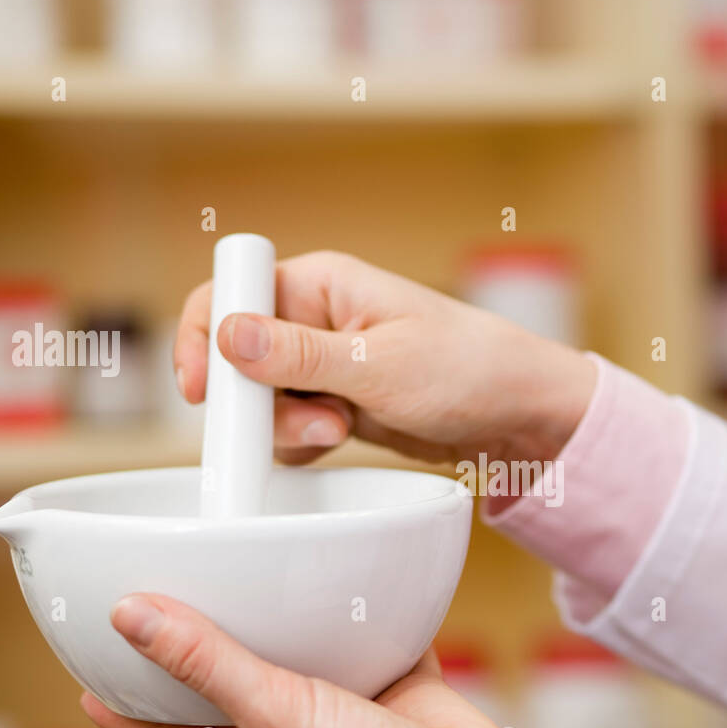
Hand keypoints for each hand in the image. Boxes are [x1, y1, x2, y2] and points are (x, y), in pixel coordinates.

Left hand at [81, 594, 527, 727]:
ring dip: (286, 623)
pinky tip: (361, 580)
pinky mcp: (398, 684)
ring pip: (305, 656)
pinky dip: (366, 610)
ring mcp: (347, 706)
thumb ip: (208, 661)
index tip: (91, 685)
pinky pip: (376, 639)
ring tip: (261, 575)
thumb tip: (129, 615)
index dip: (126, 711)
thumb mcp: (272, 714)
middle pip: (233, 686)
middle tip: (175, 605)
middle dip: (205, 652)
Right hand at [174, 250, 596, 466]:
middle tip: (310, 421)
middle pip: (236, 358)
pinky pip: (289, 427)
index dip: (205, 338)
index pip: (230, 294)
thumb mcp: (380, 364)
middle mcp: (313, 318)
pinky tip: (337, 443)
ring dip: (287, 428)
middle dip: (258, 401)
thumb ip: (298, 355)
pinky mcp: (336, 403)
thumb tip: (226, 333)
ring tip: (340, 430)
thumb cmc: (468, 368)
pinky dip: (301, 444)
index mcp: (319, 282)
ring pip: (261, 401)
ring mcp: (323, 364)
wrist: (522, 414)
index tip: (204, 392)